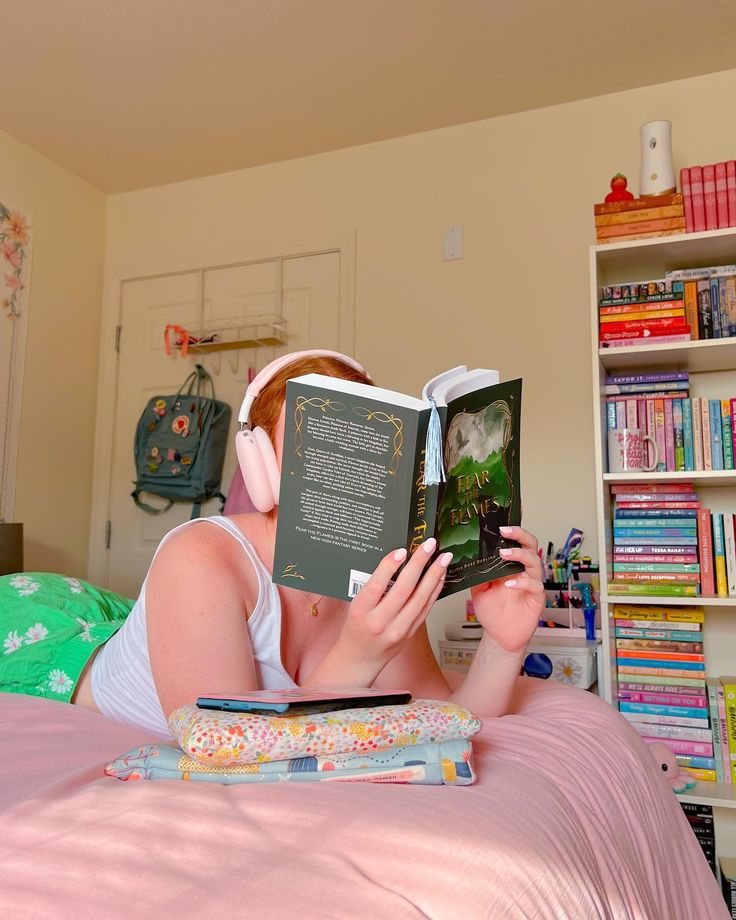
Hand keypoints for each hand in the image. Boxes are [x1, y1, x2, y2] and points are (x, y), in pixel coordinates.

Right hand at [339, 538, 451, 670]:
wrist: (360, 658)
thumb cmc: (356, 627)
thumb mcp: (355, 604)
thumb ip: (372, 586)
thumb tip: (396, 559)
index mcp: (361, 611)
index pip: (376, 585)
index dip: (389, 566)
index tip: (401, 550)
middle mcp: (380, 622)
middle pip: (404, 589)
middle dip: (419, 564)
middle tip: (429, 545)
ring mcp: (398, 630)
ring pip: (420, 598)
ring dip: (434, 575)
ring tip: (443, 558)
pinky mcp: (411, 633)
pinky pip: (426, 608)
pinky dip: (435, 590)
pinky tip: (440, 576)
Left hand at [470, 526, 544, 653]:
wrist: (499, 635)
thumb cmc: (491, 610)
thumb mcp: (478, 588)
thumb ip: (477, 572)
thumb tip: (466, 554)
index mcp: (510, 564)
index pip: (516, 541)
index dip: (513, 529)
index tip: (501, 520)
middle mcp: (523, 570)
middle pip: (530, 545)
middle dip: (519, 535)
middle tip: (504, 531)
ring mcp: (532, 583)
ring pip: (534, 562)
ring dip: (519, 555)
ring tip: (504, 554)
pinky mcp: (537, 598)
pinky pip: (535, 586)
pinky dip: (523, 582)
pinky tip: (510, 583)